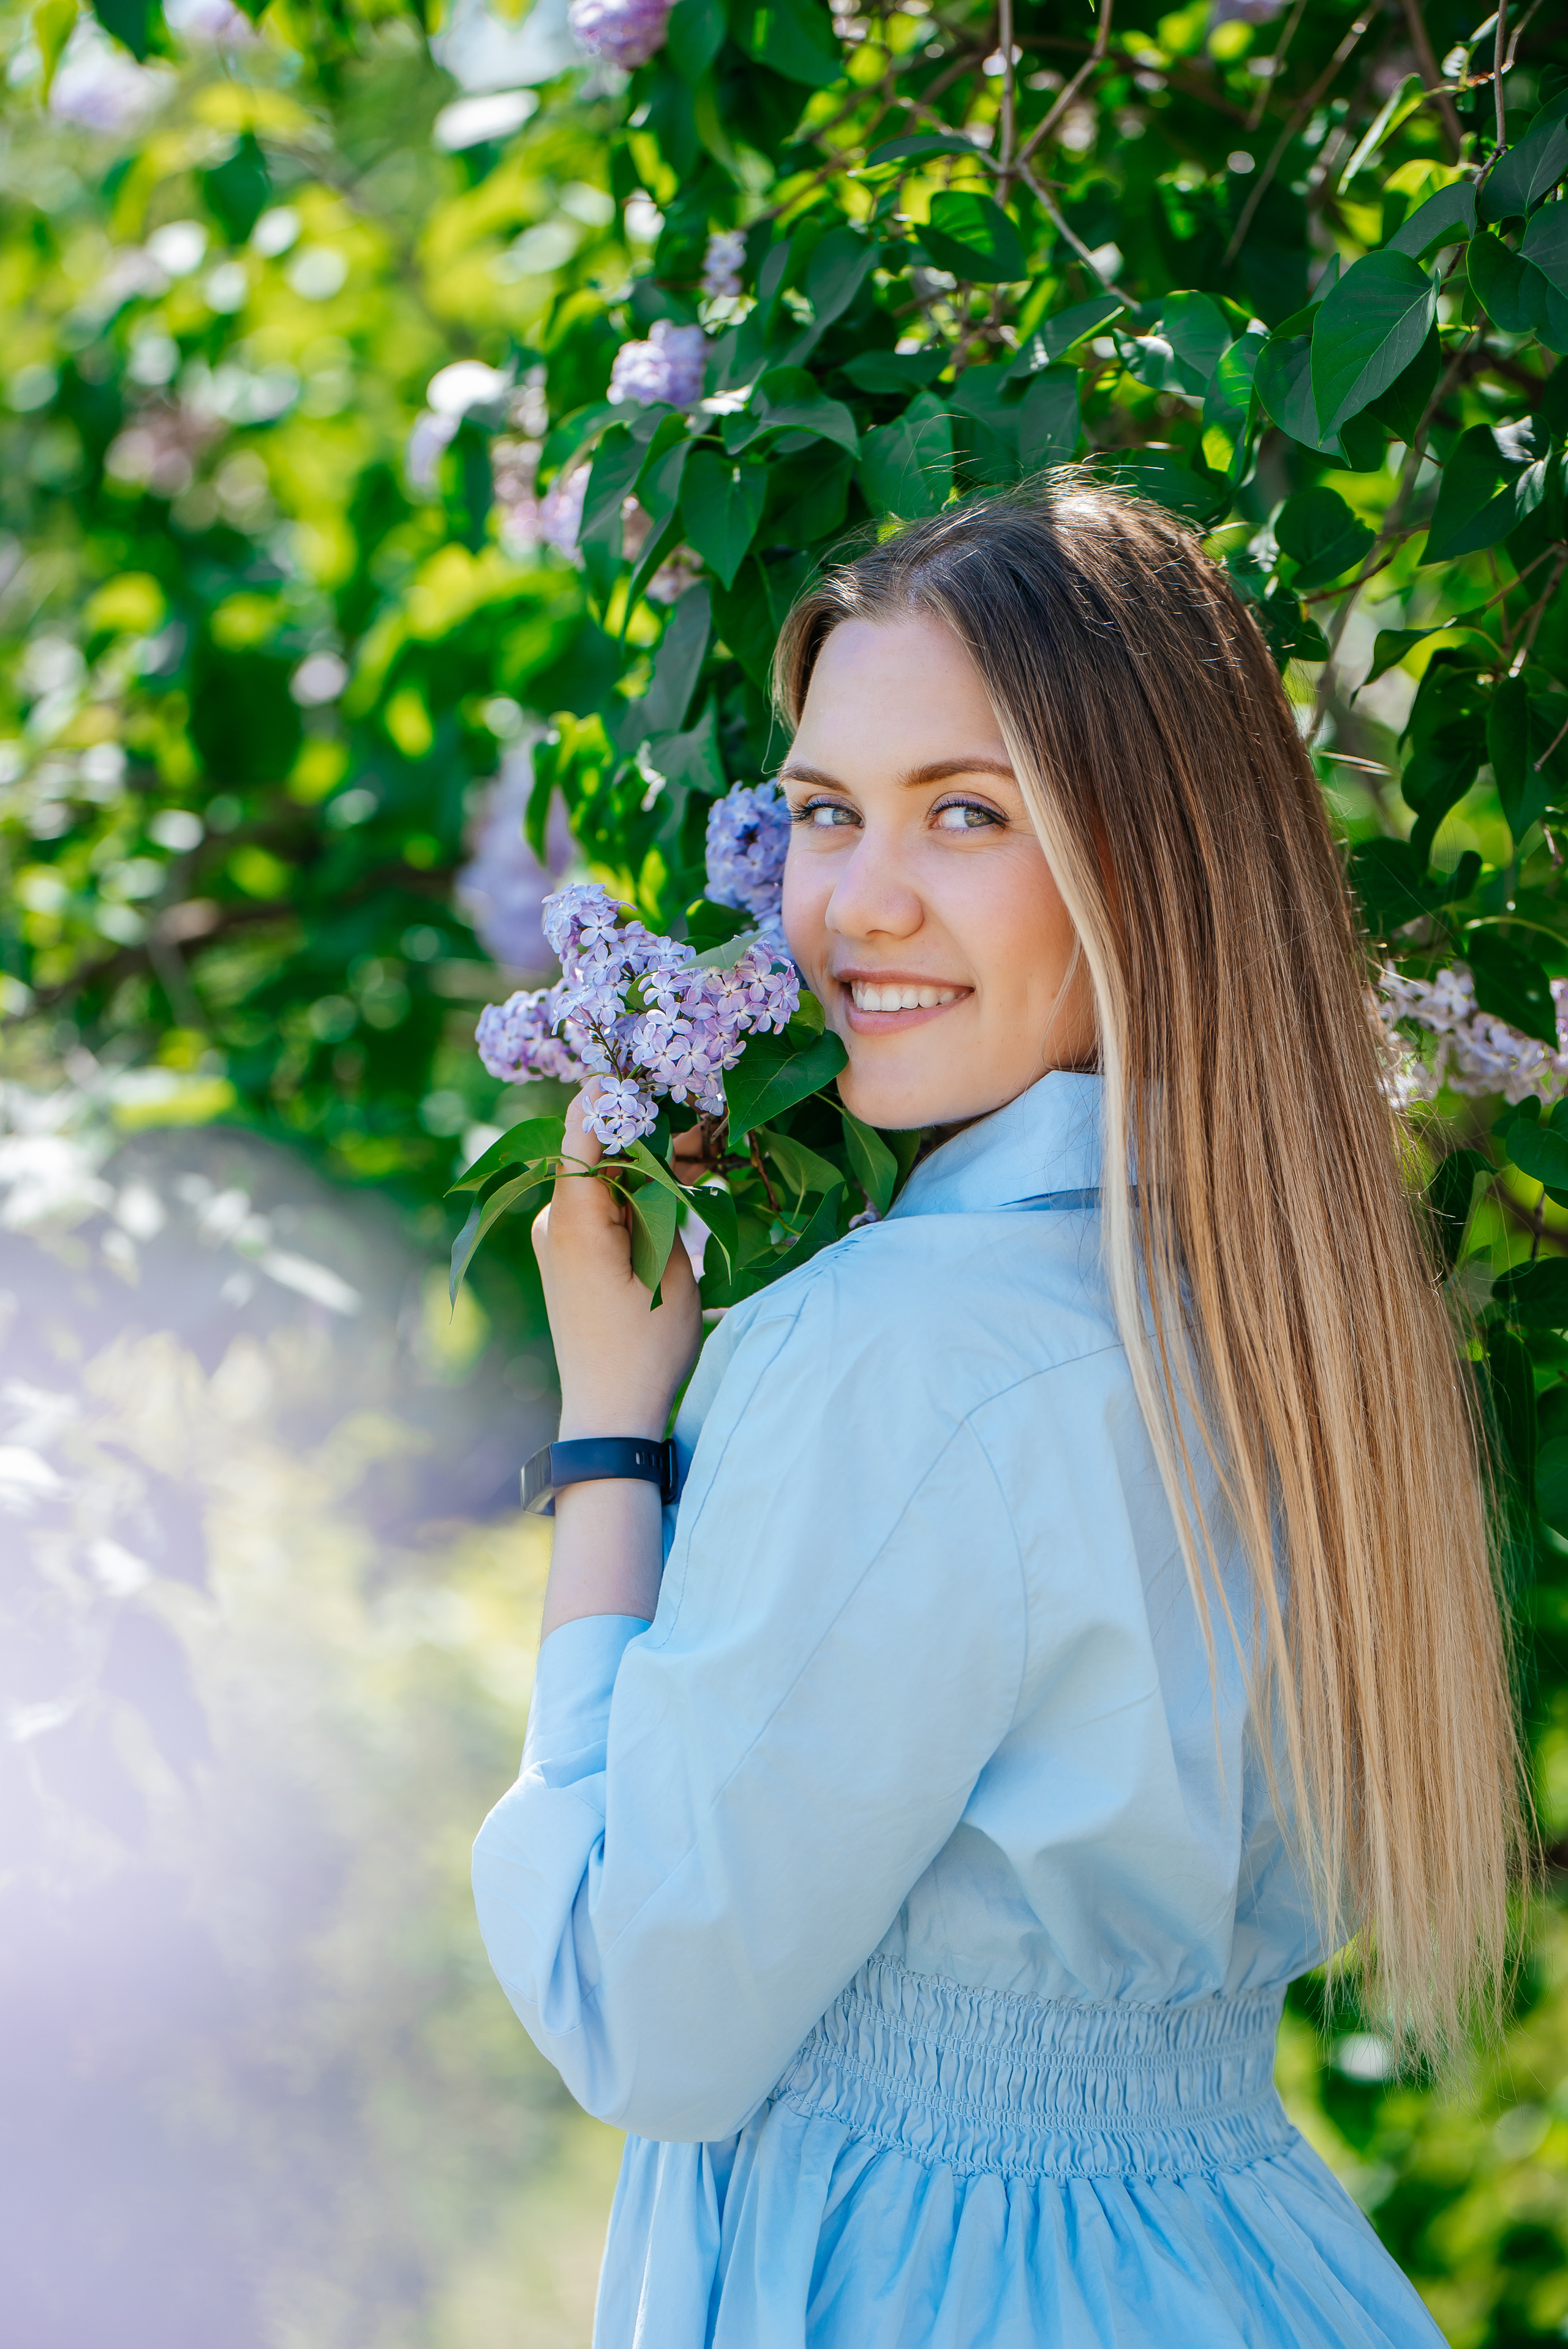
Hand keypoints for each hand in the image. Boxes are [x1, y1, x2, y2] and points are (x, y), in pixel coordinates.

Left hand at [532, 1088, 702, 1441]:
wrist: (609, 1413)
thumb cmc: (646, 1346)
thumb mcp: (668, 1265)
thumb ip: (658, 1197)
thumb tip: (661, 1143)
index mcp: (572, 1219)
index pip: (583, 1129)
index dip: (616, 1093)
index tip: (652, 1064)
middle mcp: (552, 1219)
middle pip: (595, 1148)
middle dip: (644, 1126)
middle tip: (701, 1115)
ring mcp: (556, 1235)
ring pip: (600, 1174)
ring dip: (643, 1158)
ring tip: (701, 1148)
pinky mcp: (568, 1250)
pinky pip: (599, 1201)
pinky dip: (632, 1188)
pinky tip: (676, 1183)